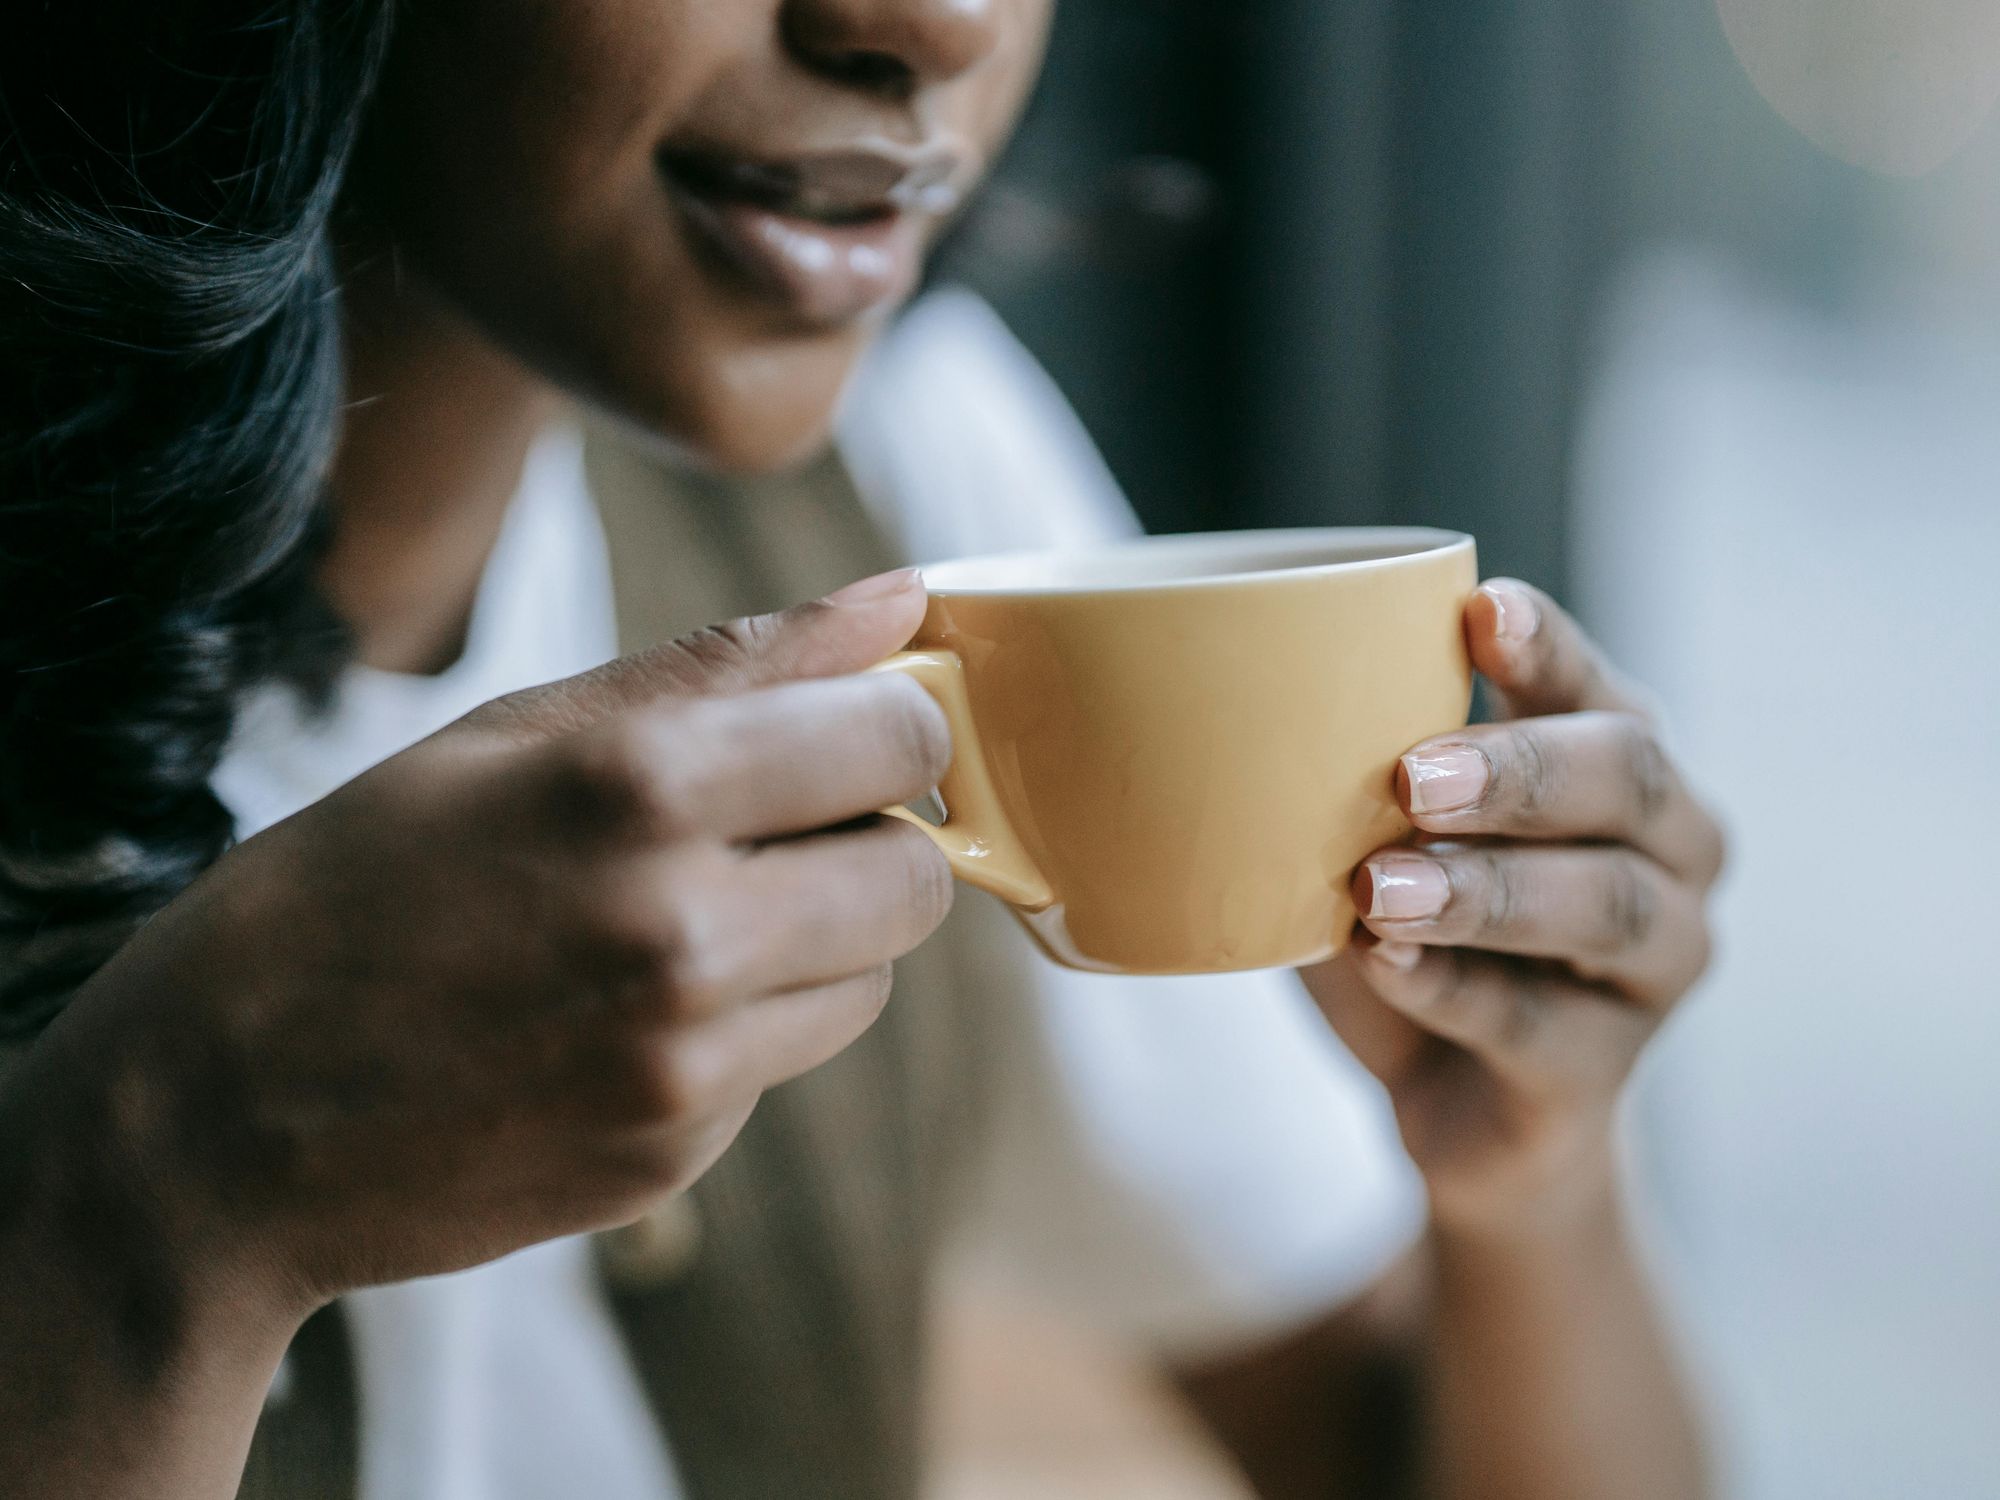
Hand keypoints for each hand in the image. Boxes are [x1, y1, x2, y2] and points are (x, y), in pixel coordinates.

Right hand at [17, 570, 951, 1326]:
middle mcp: (682, 931)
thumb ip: (729, 663)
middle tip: (771, 831)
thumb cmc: (355, 886)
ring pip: (871, 977)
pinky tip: (626, 1013)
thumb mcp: (514, 732)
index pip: (898, 734)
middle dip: (870, 840)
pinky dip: (745, 1027)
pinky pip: (787, 1062)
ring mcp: (684, 1062)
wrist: (216, 1118)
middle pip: (916, 875)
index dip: (889, 725)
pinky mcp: (677, 1154)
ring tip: (684, 921)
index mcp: (638, 786)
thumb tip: (899, 599)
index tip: (848, 733)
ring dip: (820, 939)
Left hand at [1301, 581, 1724, 1236]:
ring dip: (1485, 889)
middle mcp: (1671, 850)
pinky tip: (1386, 965)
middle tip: (1413, 775)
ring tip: (1380, 888)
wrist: (1460, 1112)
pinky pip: (1534, 1025)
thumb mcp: (1379, 836)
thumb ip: (1353, 770)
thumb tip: (1230, 698)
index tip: (1480, 608)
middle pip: (1628, 779)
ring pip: (1602, 905)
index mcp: (1618, 763)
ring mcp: (1655, 966)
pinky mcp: (1602, 1071)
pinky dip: (1451, 991)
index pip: (1595, 686)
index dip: (1547, 647)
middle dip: (1519, 770)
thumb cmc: (1416, 931)